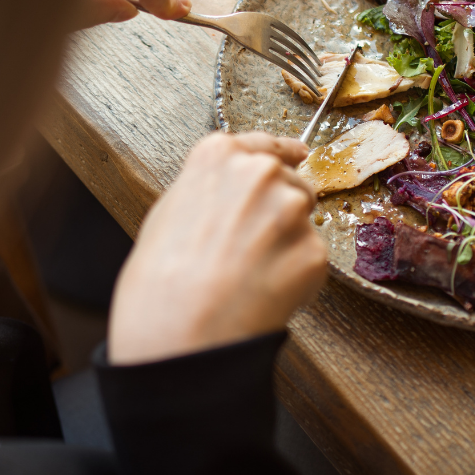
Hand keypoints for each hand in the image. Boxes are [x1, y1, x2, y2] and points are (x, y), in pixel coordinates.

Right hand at [108, 132, 326, 364]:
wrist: (181, 331)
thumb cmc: (160, 281)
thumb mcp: (167, 213)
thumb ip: (208, 189)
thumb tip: (226, 195)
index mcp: (219, 157)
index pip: (264, 143)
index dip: (282, 152)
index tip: (297, 155)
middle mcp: (261, 173)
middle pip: (290, 182)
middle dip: (280, 211)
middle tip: (251, 248)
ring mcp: (292, 211)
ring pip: (304, 222)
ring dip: (287, 244)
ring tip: (249, 276)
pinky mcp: (314, 251)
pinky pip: (311, 261)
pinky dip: (295, 278)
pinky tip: (263, 294)